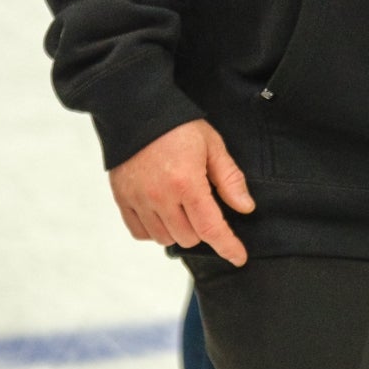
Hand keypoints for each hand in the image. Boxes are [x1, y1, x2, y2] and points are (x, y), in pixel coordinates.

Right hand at [108, 118, 254, 265]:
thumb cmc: (179, 125)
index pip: (211, 228)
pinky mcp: (122, 200)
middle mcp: (160, 197)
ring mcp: (138, 200)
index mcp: (187, 182)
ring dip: (179, 229)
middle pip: (189, 238)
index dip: (228, 246)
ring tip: (182, 204)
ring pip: (165, 239)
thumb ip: (229, 179)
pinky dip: (155, 229)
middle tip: (204, 204)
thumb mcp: (212, 145)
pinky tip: (163, 211)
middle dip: (203, 228)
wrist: (137, 111)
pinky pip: (141, 233)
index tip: (239, 257)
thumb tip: (245, 208)